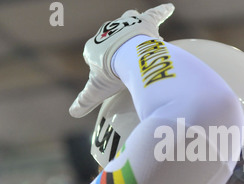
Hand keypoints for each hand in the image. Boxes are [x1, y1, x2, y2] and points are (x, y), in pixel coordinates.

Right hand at [69, 3, 174, 117]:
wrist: (129, 59)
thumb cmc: (111, 74)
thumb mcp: (95, 91)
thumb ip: (84, 101)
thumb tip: (72, 113)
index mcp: (94, 48)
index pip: (96, 55)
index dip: (103, 65)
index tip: (110, 74)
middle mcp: (109, 32)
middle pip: (112, 38)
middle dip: (119, 47)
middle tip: (127, 60)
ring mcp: (127, 25)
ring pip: (128, 22)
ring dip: (133, 27)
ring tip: (142, 35)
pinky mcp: (145, 22)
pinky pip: (155, 14)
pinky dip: (162, 11)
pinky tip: (170, 8)